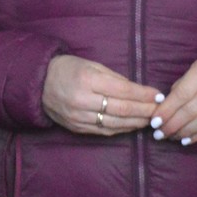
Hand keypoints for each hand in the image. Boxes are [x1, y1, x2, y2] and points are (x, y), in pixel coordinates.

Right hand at [42, 55, 162, 135]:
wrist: (37, 83)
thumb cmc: (67, 69)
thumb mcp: (91, 65)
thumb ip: (115, 78)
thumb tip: (140, 92)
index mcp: (87, 79)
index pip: (123, 90)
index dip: (144, 94)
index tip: (158, 96)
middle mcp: (82, 99)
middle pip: (122, 109)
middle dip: (145, 110)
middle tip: (160, 110)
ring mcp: (78, 116)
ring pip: (116, 123)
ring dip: (137, 122)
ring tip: (150, 119)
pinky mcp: (76, 127)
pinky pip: (104, 130)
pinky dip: (122, 129)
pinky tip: (132, 125)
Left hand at [155, 46, 196, 144]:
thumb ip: (183, 84)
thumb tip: (165, 106)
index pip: (183, 93)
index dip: (167, 110)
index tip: (154, 121)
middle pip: (193, 109)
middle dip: (173, 124)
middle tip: (159, 134)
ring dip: (185, 132)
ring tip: (171, 137)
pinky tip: (187, 138)